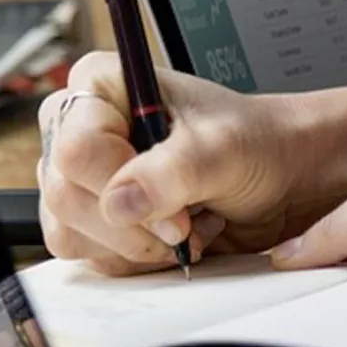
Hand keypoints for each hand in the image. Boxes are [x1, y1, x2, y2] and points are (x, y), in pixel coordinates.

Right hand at [37, 54, 346, 275]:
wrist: (281, 178)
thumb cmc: (255, 144)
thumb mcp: (223, 150)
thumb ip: (172, 172)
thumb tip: (119, 202)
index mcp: (100, 86)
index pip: (77, 149)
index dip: (122, 187)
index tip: (178, 211)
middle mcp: (79, 128)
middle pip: (65, 195)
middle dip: (131, 226)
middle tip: (186, 225)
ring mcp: (81, 178)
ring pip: (68, 232)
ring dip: (133, 246)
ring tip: (185, 227)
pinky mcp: (93, 220)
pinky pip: (88, 256)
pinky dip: (133, 260)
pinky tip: (172, 240)